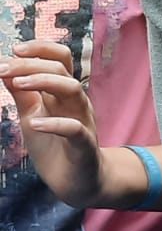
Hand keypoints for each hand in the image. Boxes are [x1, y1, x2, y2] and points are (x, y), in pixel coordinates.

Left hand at [4, 41, 104, 206]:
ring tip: (17, 84)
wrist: (76, 180)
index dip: (40, 49)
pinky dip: (55, 123)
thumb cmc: (54, 146)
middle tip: (4, 69)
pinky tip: (34, 123)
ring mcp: (82, 121)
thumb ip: (22, 94)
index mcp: (63, 93)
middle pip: (63, 69)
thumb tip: (5, 69)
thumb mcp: (32, 115)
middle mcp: (75, 102)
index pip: (60, 59)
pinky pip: (75, 129)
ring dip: (44, 82)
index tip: (13, 50)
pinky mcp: (84, 144)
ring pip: (73, 90)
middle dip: (32, 65)